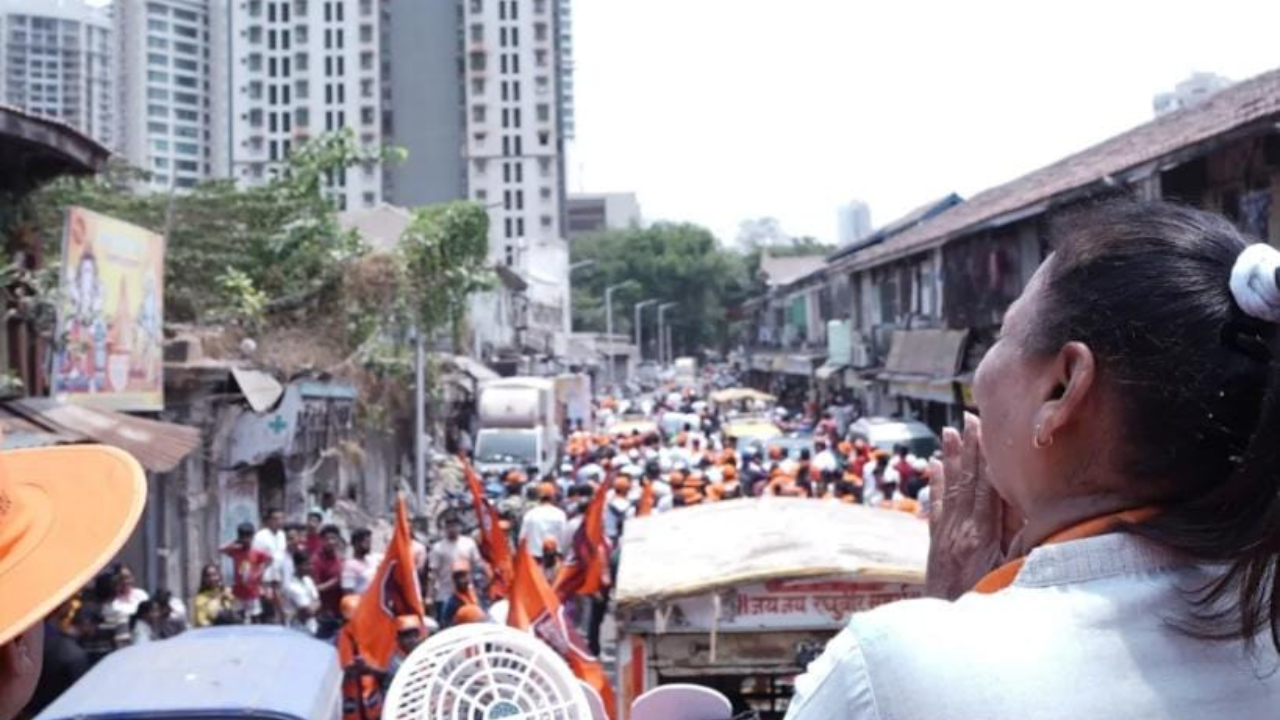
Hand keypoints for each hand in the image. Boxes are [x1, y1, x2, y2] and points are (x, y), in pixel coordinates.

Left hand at [925, 414, 1019, 599]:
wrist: (951, 631)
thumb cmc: (991, 604)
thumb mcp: (1013, 574)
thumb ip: (1020, 540)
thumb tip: (1030, 507)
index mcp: (981, 535)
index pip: (984, 486)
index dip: (985, 456)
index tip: (985, 428)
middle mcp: (959, 530)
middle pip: (965, 481)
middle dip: (967, 448)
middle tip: (967, 418)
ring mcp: (945, 537)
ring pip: (948, 490)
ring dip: (949, 459)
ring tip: (948, 433)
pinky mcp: (936, 546)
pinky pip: (936, 509)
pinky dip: (935, 485)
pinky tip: (933, 467)